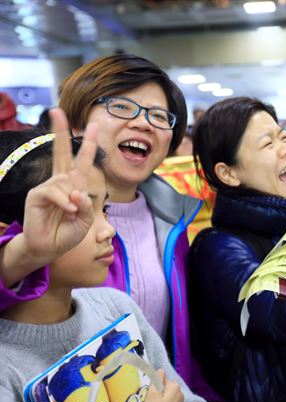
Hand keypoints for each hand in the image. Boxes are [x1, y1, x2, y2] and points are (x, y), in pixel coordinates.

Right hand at [0, 109, 97, 286]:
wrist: (49, 248)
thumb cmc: (67, 234)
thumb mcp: (85, 220)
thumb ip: (86, 205)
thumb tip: (77, 192)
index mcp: (74, 186)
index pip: (80, 162)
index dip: (86, 144)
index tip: (91, 125)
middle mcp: (60, 182)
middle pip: (61, 153)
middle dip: (60, 132)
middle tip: (57, 111)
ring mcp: (47, 187)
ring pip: (66, 183)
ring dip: (73, 199)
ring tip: (72, 214)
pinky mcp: (37, 195)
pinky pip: (54, 191)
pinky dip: (64, 201)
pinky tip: (68, 211)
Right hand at [141, 369, 183, 401]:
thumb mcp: (151, 395)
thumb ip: (157, 380)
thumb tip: (160, 371)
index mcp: (175, 387)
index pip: (162, 380)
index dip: (154, 386)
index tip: (149, 395)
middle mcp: (180, 394)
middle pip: (166, 388)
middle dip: (158, 394)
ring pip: (168, 397)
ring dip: (161, 401)